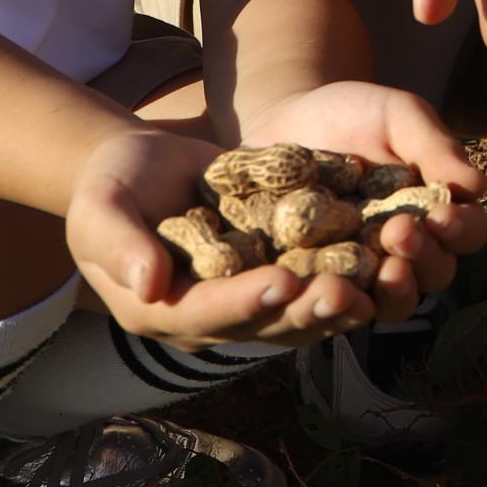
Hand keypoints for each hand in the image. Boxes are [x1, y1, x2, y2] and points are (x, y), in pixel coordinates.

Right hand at [63, 126, 380, 349]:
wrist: (138, 164)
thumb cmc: (109, 186)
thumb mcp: (102, 209)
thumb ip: (119, 245)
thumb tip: (149, 284)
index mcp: (163, 311)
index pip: (208, 313)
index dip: (246, 301)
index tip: (283, 283)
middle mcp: (210, 315)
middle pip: (264, 321)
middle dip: (307, 309)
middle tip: (347, 293)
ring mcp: (246, 295)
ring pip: (299, 308)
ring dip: (340, 299)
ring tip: (377, 280)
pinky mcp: (273, 269)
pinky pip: (314, 277)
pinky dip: (347, 269)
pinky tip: (384, 253)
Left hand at [231, 81, 486, 321]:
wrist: (288, 117)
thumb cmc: (354, 113)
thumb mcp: (398, 117)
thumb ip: (434, 146)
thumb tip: (477, 185)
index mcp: (437, 212)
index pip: (467, 232)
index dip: (461, 230)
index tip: (442, 214)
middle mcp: (409, 249)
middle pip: (436, 273)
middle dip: (425, 257)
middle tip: (400, 231)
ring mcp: (368, 271)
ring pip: (397, 302)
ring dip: (396, 291)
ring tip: (383, 270)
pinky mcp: (326, 283)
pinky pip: (340, 304)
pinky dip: (343, 301)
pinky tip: (333, 284)